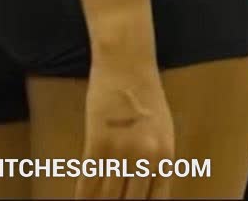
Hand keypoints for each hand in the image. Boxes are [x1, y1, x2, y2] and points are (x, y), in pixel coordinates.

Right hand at [76, 59, 174, 199]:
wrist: (127, 61)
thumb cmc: (146, 93)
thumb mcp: (163, 130)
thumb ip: (156, 162)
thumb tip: (145, 191)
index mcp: (165, 156)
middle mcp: (145, 159)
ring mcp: (121, 151)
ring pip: (107, 198)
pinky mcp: (98, 141)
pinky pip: (88, 181)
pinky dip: (82, 196)